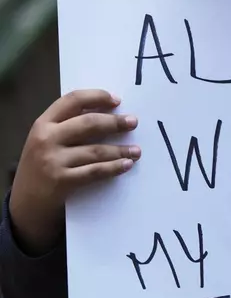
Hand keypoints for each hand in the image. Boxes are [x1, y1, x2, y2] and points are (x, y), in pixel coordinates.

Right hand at [9, 90, 139, 254]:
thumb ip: (68, 125)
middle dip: (114, 122)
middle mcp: (46, 138)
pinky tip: (127, 165)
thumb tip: (109, 112)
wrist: (26, 200)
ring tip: (137, 150)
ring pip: (95, 150)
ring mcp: (53, 160)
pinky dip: (114, 168)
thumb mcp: (47, 139)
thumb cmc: (43, 164)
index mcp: (44, 122)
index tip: (117, 100)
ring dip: (120, 149)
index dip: (97, 97)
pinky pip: (95, 171)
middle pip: (88, 123)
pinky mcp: (62, 180)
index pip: (72, 100)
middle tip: (133, 122)